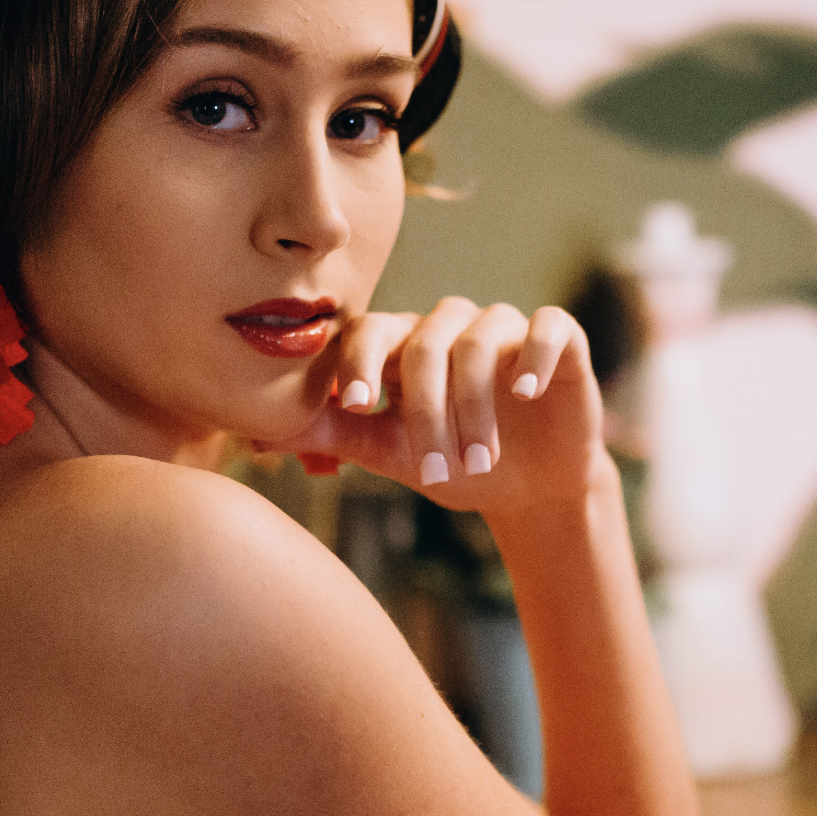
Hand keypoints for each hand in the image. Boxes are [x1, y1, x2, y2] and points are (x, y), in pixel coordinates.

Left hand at [264, 298, 606, 512]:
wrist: (530, 489)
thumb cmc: (452, 464)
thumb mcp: (389, 454)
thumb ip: (332, 435)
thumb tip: (258, 435)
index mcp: (401, 346)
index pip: (369, 331)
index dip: (358, 362)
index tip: (352, 405)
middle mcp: (450, 327)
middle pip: (424, 343)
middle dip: (426, 413)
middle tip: (432, 470)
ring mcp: (505, 329)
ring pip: (479, 342)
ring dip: (474, 408)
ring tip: (479, 461)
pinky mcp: (558, 338)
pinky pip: (547, 326)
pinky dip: (535, 355)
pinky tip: (525, 394)